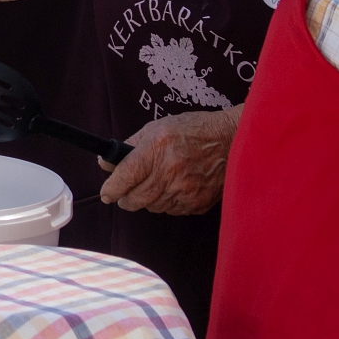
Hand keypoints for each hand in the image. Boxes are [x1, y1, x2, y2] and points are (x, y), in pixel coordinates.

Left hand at [98, 107, 238, 214]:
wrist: (231, 140)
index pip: (125, 177)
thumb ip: (129, 146)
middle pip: (135, 199)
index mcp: (156, 149)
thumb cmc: (193, 131)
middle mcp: (169, 172)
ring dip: (147, 199)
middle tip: (126, 192)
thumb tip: (106, 163)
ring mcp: (185, 190)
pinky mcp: (197, 203)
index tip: (107, 193)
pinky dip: (167, 202)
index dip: (111, 188)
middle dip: (126, 198)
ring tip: (155, 184)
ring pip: (152, 207)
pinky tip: (173, 187)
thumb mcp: (156, 128)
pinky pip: (172, 210)